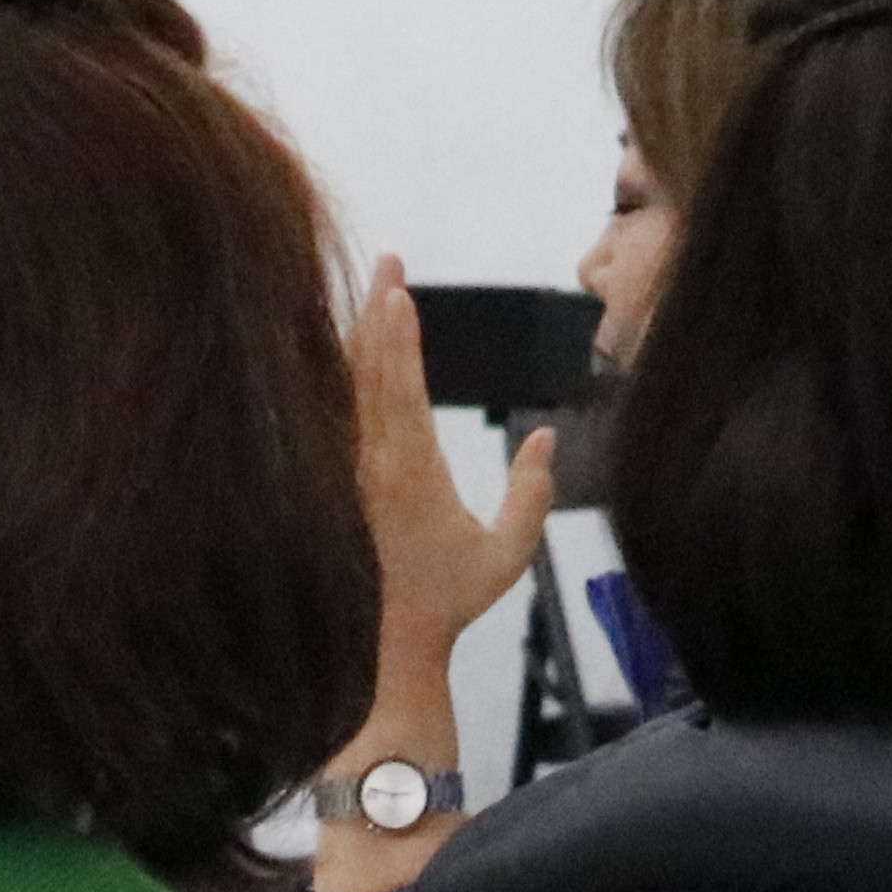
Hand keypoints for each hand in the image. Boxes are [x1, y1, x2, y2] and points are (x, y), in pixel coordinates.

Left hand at [350, 259, 558, 667]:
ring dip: (363, 330)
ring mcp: (360, 465)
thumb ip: (530, 492)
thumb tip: (542, 434)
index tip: (399, 293)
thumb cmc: (456, 593)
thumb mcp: (509, 552)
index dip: (400, 339)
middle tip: (387, 260)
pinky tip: (352, 338)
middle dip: (379, 311)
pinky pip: (349, 405)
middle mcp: (378, 461)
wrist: (399, 631)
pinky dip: (351, 365)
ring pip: (355, 383)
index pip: (404, 391)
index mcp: (414, 473)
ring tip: (374, 284)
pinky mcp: (355, 472)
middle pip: (373, 371)